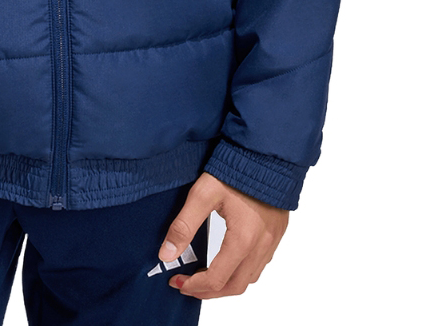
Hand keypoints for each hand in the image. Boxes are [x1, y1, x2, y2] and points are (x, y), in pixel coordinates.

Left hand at [157, 171, 288, 298]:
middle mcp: (261, 246)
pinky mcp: (276, 233)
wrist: (266, 152)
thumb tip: (166, 255)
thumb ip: (183, 226)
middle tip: (188, 285)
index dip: (193, 286)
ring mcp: (271, 241)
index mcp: (243, 240)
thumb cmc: (236, 170)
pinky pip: (260, 264)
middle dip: (209, 291)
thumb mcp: (203, 194)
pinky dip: (242, 271)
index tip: (176, 281)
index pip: (216, 279)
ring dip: (226, 284)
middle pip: (235, 287)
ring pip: (249, 278)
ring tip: (205, 277)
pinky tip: (228, 261)